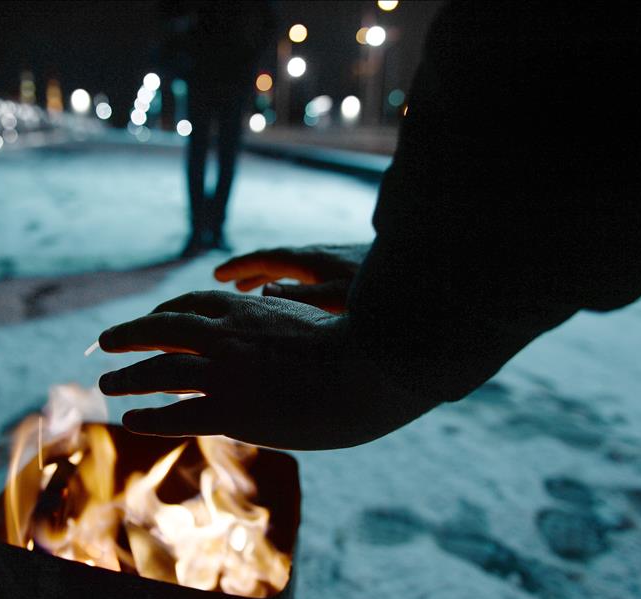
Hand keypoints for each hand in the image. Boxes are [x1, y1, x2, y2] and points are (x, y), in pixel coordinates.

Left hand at [98, 290, 429, 449]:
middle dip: (129, 335)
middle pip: (161, 330)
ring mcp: (226, 374)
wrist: (370, 367)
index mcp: (246, 310)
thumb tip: (268, 297)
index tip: (148, 322)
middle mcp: (226, 336)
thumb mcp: (308, 313)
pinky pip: (177, 415)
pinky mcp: (233, 412)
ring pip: (159, 371)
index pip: (189, 305)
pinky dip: (149, 416)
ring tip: (108, 382)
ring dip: (128, 376)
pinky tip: (131, 419)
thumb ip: (279, 309)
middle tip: (106, 342)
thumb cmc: (353, 341)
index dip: (162, 314)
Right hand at [214, 244, 369, 313]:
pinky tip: (291, 290)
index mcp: (312, 262)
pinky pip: (303, 271)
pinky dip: (286, 278)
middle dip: (247, 270)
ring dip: (266, 274)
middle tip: (223, 281)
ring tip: (246, 288)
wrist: (423, 272)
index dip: (240, 266)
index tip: (217, 274)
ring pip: (289, 265)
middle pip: (274, 260)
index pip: (266, 259)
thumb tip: (266, 290)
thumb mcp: (340, 299)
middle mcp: (319, 256)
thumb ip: (303, 297)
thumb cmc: (382, 292)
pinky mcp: (345, 267)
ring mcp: (332, 259)